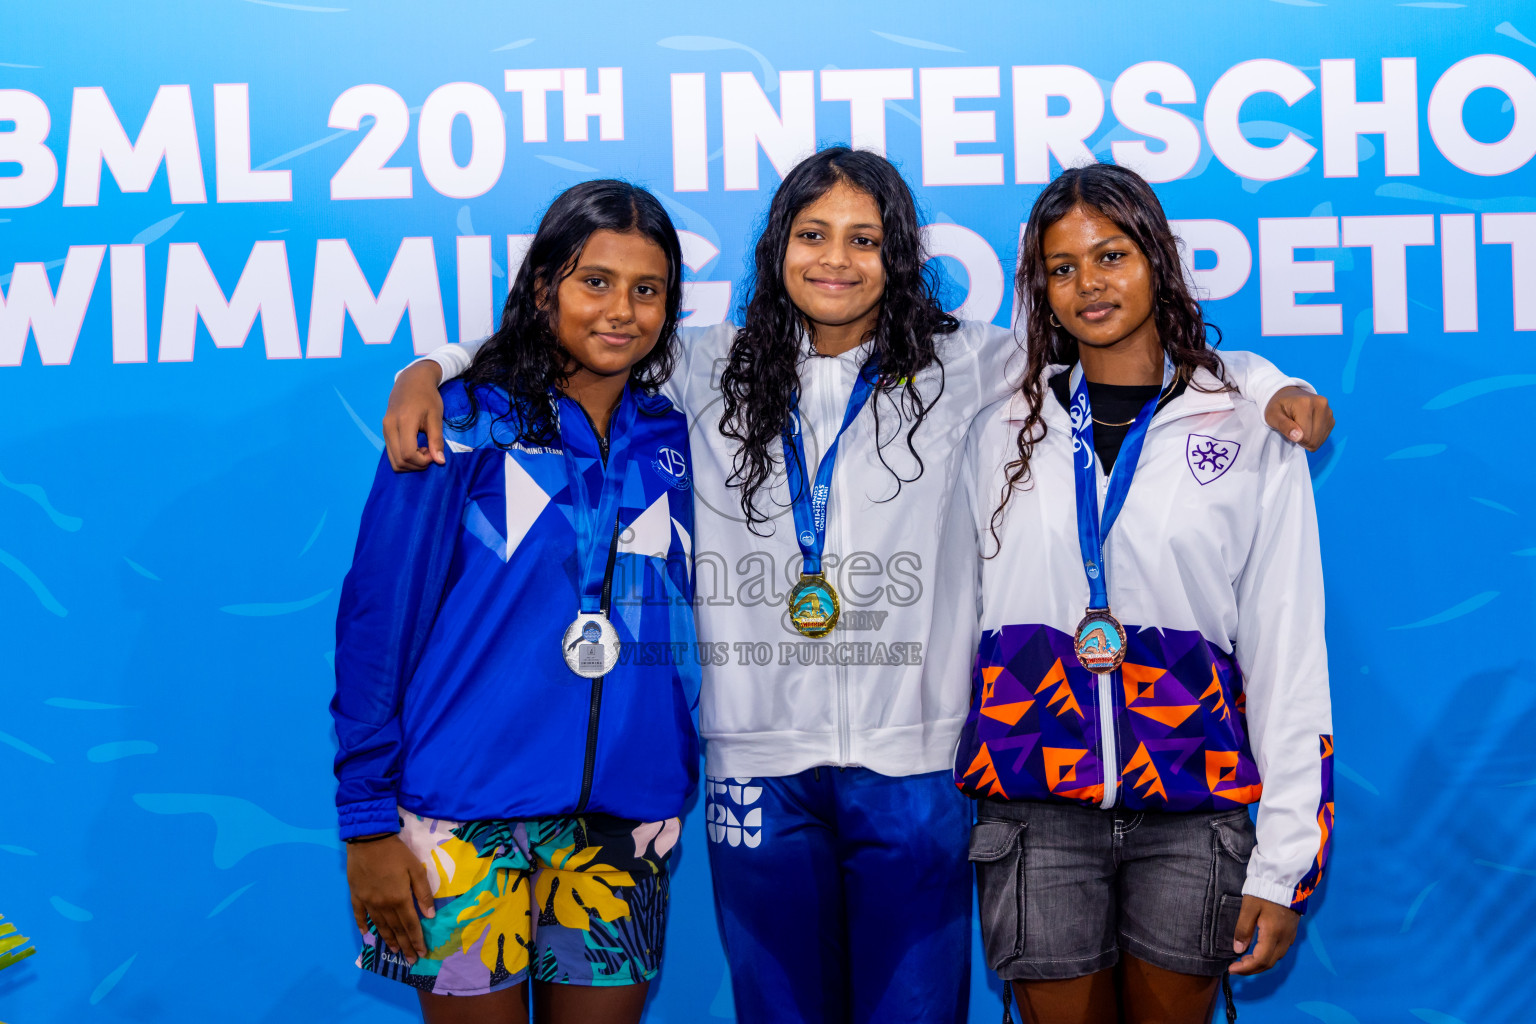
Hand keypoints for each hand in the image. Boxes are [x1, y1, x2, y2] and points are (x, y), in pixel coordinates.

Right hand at [347, 835, 434, 963]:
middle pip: (396, 929)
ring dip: (388, 939)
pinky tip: (366, 934)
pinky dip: (363, 925)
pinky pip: (359, 915)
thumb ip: (423, 893)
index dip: (417, 940)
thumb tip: (430, 916)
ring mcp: (367, 901)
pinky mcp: (356, 895)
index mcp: (399, 899)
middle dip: (405, 945)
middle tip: (411, 960)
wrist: (369, 839)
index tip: (422, 953)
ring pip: (379, 925)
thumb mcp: (415, 869)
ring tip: (395, 951)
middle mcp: (383, 905)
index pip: (411, 925)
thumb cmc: (396, 852)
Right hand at [383, 361, 446, 471]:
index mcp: (404, 422)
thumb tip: (440, 461)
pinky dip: (404, 457)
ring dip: (410, 463)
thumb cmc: (427, 397)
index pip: (408, 454)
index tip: (434, 454)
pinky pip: (392, 453)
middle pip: (399, 461)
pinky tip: (416, 447)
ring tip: (423, 450)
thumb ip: (436, 440)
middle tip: (431, 453)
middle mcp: (390, 427)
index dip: (422, 461)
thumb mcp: (436, 417)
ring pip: (393, 460)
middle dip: (417, 465)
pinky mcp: (384, 431)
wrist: (411, 381)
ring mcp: (385, 429)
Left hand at [1229, 894, 1298, 974]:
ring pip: (1275, 958)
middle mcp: (1284, 939)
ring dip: (1259, 963)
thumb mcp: (1249, 908)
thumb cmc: (1264, 892)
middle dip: (1251, 969)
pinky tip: (1257, 951)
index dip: (1246, 968)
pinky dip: (1267, 956)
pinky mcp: (1291, 932)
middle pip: (1269, 963)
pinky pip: (1280, 951)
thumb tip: (1238, 950)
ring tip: (1243, 960)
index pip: (1261, 960)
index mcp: (1273, 934)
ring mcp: (1290, 936)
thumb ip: (1243, 929)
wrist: (1285, 880)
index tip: (1232, 969)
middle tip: (1235, 967)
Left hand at [1264, 386, 1333, 451]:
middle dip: (1301, 440)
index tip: (1288, 428)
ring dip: (1307, 440)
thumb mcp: (1272, 415)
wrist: (1288, 396)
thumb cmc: (1279, 408)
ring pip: (1319, 440)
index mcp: (1305, 403)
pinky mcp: (1331, 418)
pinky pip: (1323, 438)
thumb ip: (1283, 426)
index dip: (1294, 437)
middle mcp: (1321, 404)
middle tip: (1293, 428)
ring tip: (1299, 427)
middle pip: (1313, 439)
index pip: (1304, 436)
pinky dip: (1314, 437)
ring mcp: (1329, 411)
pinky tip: (1307, 427)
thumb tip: (1298, 437)